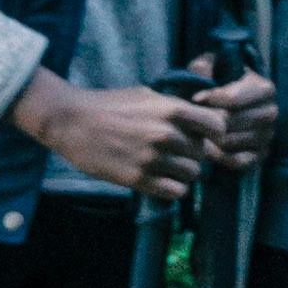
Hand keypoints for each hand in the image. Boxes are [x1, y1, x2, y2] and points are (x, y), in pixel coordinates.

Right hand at [11, 70, 213, 200]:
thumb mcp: (146, 95)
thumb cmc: (108, 105)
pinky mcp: (138, 179)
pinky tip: (161, 180)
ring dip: (183, 173)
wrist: (72, 122)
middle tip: (177, 153)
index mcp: (170, 110)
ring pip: (192, 174)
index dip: (214, 133)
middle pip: (202, 153)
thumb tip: (198, 115)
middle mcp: (165, 134)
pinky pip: (175, 192)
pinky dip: (173, 189)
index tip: (206, 136)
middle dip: (193, 154)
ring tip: (168, 167)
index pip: (216, 126)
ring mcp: (152, 158)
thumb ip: (173, 106)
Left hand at [188, 58, 282, 168]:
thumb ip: (205, 65)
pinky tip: (208, 146)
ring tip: (198, 130)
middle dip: (209, 120)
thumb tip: (201, 71)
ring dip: (210, 138)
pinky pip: (237, 161)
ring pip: (231, 141)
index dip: (211, 99)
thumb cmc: (219, 83)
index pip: (234, 99)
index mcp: (265, 88)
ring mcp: (268, 136)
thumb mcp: (212, 67)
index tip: (196, 98)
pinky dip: (218, 156)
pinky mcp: (261, 155)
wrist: (228, 107)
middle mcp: (271, 112)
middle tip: (194, 118)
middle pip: (230, 123)